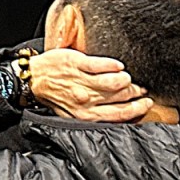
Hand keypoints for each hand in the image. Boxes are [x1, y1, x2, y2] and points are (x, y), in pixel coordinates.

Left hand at [29, 50, 150, 120]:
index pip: (120, 114)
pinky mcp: (77, 64)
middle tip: (141, 89)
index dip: (138, 108)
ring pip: (114, 82)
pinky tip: (118, 66)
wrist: (32, 80)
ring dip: (125, 79)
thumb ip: (94, 112)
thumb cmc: (53, 95)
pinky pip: (102, 65)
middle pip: (121, 97)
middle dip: (135, 93)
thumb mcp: (73, 112)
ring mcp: (81, 82)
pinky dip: (114, 65)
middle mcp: (85, 101)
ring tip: (127, 77)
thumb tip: (118, 111)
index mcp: (85, 115)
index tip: (147, 103)